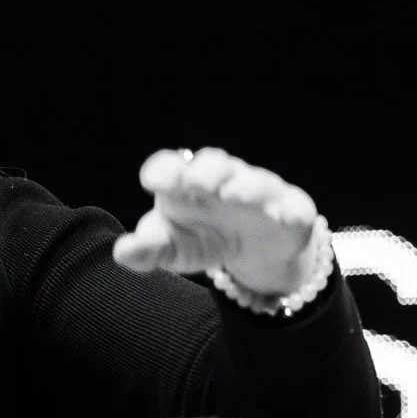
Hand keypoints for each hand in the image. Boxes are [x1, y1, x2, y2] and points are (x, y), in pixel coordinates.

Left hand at [112, 147, 318, 295]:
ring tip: (232, 195)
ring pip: (254, 180)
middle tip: (196, 184)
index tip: (153, 183)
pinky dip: (290, 208)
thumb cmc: (202, 237)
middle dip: (205, 171)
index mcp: (184, 183)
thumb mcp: (173, 248)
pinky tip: (283, 216)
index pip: (169, 166)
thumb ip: (148, 250)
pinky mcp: (291, 209)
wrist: (252, 252)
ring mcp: (258, 191)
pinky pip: (295, 204)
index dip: (162, 170)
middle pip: (214, 163)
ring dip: (245, 185)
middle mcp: (222, 179)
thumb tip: (121, 253)